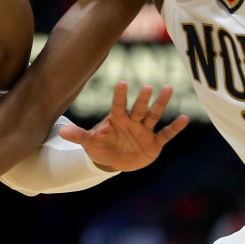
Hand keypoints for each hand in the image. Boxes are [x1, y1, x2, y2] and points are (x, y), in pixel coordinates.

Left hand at [59, 81, 189, 171]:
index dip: (119, 95)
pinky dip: (174, 128)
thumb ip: (78, 136)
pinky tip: (184, 118)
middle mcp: (132, 121)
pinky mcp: (154, 143)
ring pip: (153, 115)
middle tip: (147, 87)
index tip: (121, 83)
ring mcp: (144, 130)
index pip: (118, 105)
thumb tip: (60, 132)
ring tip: (168, 89)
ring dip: (160, 104)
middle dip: (143, 99)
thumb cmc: (102, 147)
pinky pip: (165, 134)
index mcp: (117, 118)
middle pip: (138, 108)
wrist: (115, 160)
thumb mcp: (89, 143)